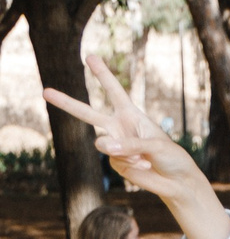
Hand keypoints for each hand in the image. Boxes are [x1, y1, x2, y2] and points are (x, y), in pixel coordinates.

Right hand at [45, 56, 229, 238]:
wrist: (176, 181)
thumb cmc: (172, 157)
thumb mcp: (157, 145)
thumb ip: (131, 145)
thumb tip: (104, 147)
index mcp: (131, 115)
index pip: (115, 92)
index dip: (103, 75)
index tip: (90, 57)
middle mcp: (119, 128)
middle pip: (87, 113)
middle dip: (66, 102)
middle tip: (45, 91)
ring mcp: (115, 145)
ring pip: (102, 144)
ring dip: (124, 152)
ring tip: (143, 159)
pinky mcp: (114, 162)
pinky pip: (113, 160)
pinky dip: (129, 164)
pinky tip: (143, 167)